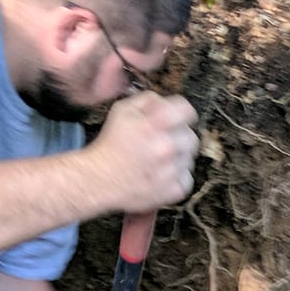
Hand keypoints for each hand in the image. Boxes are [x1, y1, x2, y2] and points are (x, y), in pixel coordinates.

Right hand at [86, 92, 198, 212]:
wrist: (98, 180)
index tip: (177, 119)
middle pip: (191, 136)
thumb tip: (166, 103)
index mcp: (157, 123)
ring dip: (177, 158)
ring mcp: (172, 170)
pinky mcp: (173, 190)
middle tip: (162, 143)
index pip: (187, 110)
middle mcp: (167, 146)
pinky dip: (176, 178)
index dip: (181, 114)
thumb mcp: (122, 110)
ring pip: (188, 159)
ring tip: (156, 161)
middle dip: (178, 138)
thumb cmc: (110, 144)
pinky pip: (187, 180)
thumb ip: (148, 100)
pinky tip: (159, 175)